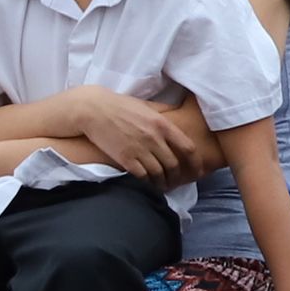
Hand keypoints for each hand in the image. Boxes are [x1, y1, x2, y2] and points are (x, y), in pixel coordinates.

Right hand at [71, 91, 192, 180]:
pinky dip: (148, 183)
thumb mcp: (146, 105)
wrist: (92, 109)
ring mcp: (139, 149)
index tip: (197, 171)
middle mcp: (154, 138)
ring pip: (159, 173)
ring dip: (163, 182)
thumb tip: (178, 112)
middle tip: (176, 181)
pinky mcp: (125, 158)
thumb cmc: (119, 105)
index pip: (188, 148)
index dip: (196, 163)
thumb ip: (163, 111)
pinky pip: (142, 176)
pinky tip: (148, 184)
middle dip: (177, 176)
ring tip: (163, 185)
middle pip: (174, 164)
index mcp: (162, 124)